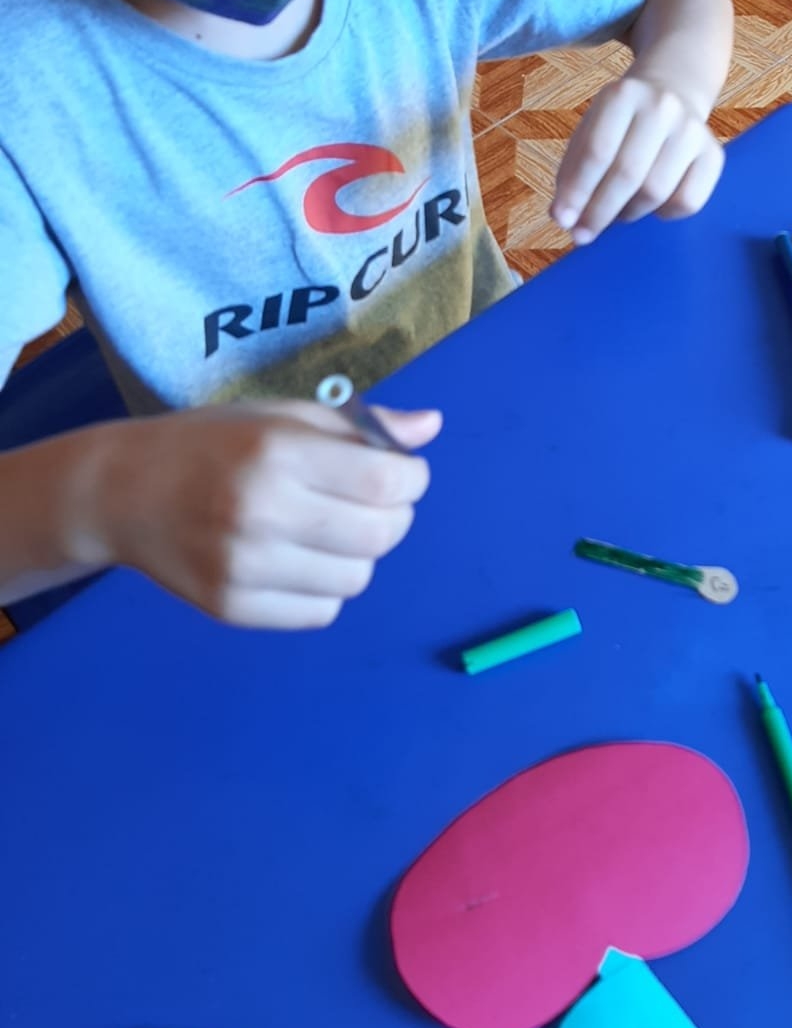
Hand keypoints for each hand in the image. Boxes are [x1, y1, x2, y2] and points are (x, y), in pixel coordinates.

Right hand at [80, 401, 440, 628]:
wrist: (124, 493)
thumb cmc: (215, 444)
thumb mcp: (282, 416)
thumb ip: (359, 425)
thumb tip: (432, 427)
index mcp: (278, 452)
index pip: (387, 480)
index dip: (412, 479)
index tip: (403, 474)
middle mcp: (261, 511)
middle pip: (382, 535)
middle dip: (394, 517)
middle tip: (371, 503)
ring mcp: (244, 567)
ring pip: (357, 579)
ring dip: (359, 554)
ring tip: (326, 529)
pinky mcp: (232, 607)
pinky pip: (322, 611)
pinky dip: (325, 588)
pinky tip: (298, 559)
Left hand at [551, 72, 724, 245]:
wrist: (672, 93)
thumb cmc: (621, 125)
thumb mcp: (590, 132)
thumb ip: (573, 172)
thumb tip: (565, 217)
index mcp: (623, 95)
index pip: (597, 152)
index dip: (577, 192)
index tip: (562, 220)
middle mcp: (662, 107)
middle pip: (628, 174)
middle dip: (600, 211)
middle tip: (583, 234)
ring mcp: (692, 130)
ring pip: (656, 192)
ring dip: (629, 213)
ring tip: (617, 212)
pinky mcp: (713, 154)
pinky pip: (687, 202)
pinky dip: (664, 214)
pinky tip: (652, 206)